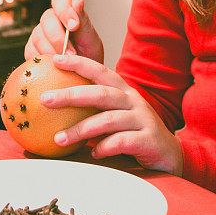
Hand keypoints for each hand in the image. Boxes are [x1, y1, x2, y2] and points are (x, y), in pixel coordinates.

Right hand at [25, 0, 103, 63]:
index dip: (65, 10)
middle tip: (72, 53)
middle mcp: (51, 21)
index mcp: (67, 13)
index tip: (74, 26)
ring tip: (66, 62)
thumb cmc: (88, 57)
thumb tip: (78, 0)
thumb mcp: (91, 40)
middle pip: (47, 19)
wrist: (82, 78)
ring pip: (38, 36)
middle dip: (60, 37)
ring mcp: (39, 34)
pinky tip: (54, 66)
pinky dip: (44, 60)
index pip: (60, 0)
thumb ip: (83, 21)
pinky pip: (31, 52)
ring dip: (53, 51)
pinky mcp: (31, 49)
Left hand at [40, 54, 183, 176]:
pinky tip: (94, 153)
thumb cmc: (134, 133)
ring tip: (59, 139)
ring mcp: (142, 119)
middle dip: (71, 95)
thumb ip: (93, 111)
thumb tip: (55, 108)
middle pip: (100, 93)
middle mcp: (133, 100)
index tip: (55, 59)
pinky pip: (121, 142)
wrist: (170, 155)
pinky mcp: (148, 139)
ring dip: (81, 129)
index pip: (100, 71)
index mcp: (123, 91)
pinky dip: (105, 147)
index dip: (78, 63)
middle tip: (46, 99)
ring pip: (108, 120)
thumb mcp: (114, 116)